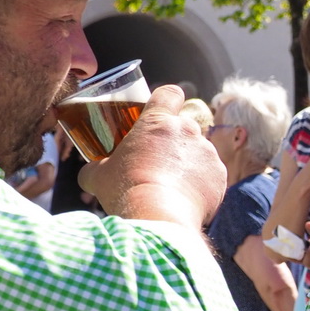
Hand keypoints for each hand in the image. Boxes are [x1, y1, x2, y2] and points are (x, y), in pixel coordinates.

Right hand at [78, 85, 226, 230]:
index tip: (160, 114)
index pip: (169, 93)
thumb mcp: (98, 177)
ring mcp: (207, 152)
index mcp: (158, 122)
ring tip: (170, 188)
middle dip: (173, 141)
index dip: (166, 101)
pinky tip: (185, 200)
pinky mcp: (220, 175)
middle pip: (184, 126)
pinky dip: (200, 184)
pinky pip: (210, 175)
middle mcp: (187, 131)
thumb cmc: (126, 189)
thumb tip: (90, 173)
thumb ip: (95, 168)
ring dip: (187, 164)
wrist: (159, 217)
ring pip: (198, 152)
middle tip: (157, 162)